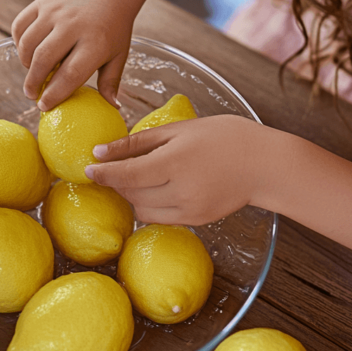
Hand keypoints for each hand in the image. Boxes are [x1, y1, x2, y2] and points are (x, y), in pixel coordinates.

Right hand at [11, 0, 139, 110]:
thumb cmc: (114, 28)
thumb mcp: (119, 55)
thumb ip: (111, 81)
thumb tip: (112, 108)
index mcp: (96, 42)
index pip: (70, 74)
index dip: (54, 94)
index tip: (45, 106)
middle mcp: (74, 25)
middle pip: (44, 60)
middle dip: (34, 83)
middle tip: (32, 94)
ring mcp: (56, 11)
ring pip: (29, 44)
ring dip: (26, 63)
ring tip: (33, 72)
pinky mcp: (43, 2)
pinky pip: (20, 26)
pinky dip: (19, 42)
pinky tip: (29, 51)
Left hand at [84, 115, 280, 224]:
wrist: (264, 164)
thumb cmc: (224, 136)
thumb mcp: (180, 129)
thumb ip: (139, 142)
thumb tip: (101, 150)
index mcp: (175, 162)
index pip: (127, 173)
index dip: (103, 173)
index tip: (87, 167)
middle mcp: (180, 190)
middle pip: (131, 193)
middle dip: (116, 181)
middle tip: (111, 167)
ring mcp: (189, 210)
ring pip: (142, 209)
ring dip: (132, 194)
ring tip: (138, 175)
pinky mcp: (196, 221)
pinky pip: (160, 217)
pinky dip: (150, 204)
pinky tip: (158, 187)